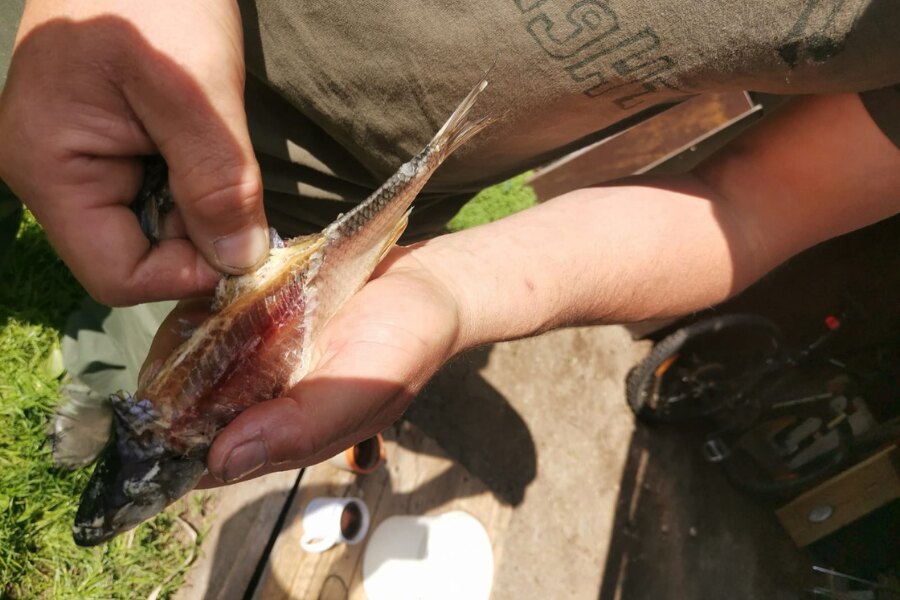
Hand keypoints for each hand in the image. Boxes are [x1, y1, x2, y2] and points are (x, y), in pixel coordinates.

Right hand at [0, 0, 267, 305]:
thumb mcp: (194, 89)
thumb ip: (217, 182)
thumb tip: (239, 264)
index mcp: (48, 167)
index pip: (117, 275)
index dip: (185, 274)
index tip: (244, 243)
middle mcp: (50, 175)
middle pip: (133, 257)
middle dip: (196, 238)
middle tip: (239, 190)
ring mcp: (73, 160)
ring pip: (150, 230)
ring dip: (198, 209)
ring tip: (213, 148)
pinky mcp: (101, 147)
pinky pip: (153, 196)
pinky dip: (191, 186)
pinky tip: (202, 144)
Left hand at [141, 245, 462, 485]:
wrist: (427, 284)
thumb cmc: (404, 344)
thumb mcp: (361, 392)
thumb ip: (299, 429)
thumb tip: (221, 463)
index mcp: (285, 434)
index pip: (211, 458)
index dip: (173, 445)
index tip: (152, 416)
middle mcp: (265, 403)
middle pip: (190, 411)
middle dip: (170, 388)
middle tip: (174, 351)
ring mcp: (260, 361)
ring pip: (194, 366)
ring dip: (183, 346)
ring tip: (190, 317)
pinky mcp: (261, 322)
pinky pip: (213, 322)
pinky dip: (203, 311)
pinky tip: (204, 293)